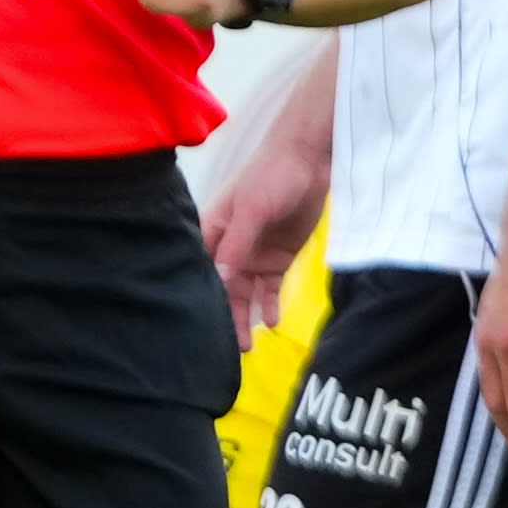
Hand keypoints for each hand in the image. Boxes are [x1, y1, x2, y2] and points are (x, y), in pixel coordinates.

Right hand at [202, 135, 327, 346]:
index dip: (198, 296)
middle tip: (228, 346)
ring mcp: (253, 254)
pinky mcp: (277, 258)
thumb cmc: (271, 175)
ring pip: (245, 293)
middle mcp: (229, 247)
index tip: (197, 325)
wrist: (310, 161)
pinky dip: (270, 305)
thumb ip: (236, 246)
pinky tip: (272, 323)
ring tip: (246, 346)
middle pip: (222, 289)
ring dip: (245, 317)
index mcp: (212, 231)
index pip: (200, 270)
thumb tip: (220, 281)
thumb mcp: (251, 210)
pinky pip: (270, 288)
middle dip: (224, 316)